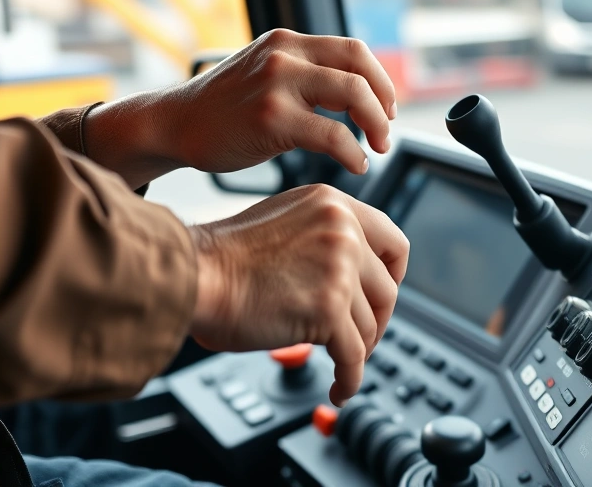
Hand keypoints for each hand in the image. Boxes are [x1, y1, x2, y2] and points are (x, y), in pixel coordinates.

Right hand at [82, 29, 396, 188]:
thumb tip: (353, 95)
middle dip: (384, 105)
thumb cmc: (221, 111)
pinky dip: (353, 153)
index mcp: (287, 42)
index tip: (388, 107)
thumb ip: (302, 76)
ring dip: (374, 125)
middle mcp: (285, 55)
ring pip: (353, 95)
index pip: (354, 50)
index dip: (381, 80)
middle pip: (360, 70)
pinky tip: (355, 165)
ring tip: (376, 148)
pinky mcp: (271, 117)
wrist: (173, 124)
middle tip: (386, 133)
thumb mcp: (264, 75)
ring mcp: (278, 84)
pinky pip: (333, 135)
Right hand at [189, 184, 408, 406]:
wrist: (196, 276)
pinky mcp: (329, 308)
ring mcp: (339, 268)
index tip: (382, 297)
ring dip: (357, 351)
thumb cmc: (224, 259)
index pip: (394, 242)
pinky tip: (339, 388)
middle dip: (376, 321)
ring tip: (340, 364)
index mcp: (334, 204)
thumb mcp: (285, 223)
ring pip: (368, 326)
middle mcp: (342, 230)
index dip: (395, 277)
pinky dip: (350, 378)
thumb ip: (322, 237)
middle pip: (387, 289)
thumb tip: (349, 273)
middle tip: (359, 337)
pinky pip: (354, 355)